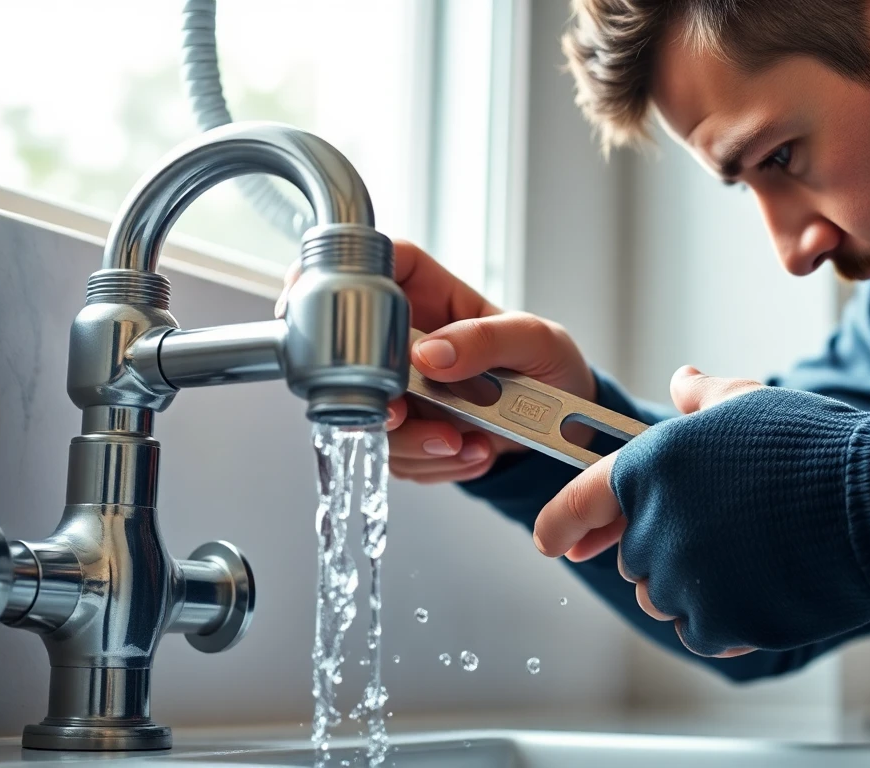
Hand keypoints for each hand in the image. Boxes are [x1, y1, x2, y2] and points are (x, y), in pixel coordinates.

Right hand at [276, 243, 595, 483]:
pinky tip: (473, 453)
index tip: (305, 299)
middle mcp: (402, 340)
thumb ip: (485, 340)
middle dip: (368, 395)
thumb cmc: (547, 361)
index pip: (370, 266)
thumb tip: (428, 354)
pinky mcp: (409, 432)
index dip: (328, 274)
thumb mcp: (532, 339)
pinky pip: (400, 457)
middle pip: (348, 356)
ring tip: (464, 442)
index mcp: (426, 294)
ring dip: (414, 442)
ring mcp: (401, 388)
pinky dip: (435, 464)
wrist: (563, 422)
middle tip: (401, 415)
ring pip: (369, 417)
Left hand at [535, 367, 869, 656]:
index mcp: (650, 466)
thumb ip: (701, 399)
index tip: (550, 542)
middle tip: (724, 526)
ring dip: (692, 582)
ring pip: (664, 596)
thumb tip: (681, 380)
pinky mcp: (721, 622)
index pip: (581, 502)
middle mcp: (655, 524)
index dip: (561, 524)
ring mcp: (685, 579)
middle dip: (665, 544)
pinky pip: (700, 629)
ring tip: (749, 553)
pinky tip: (761, 588)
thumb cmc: (816, 446)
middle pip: (633, 554)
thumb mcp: (748, 403)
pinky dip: (723, 618)